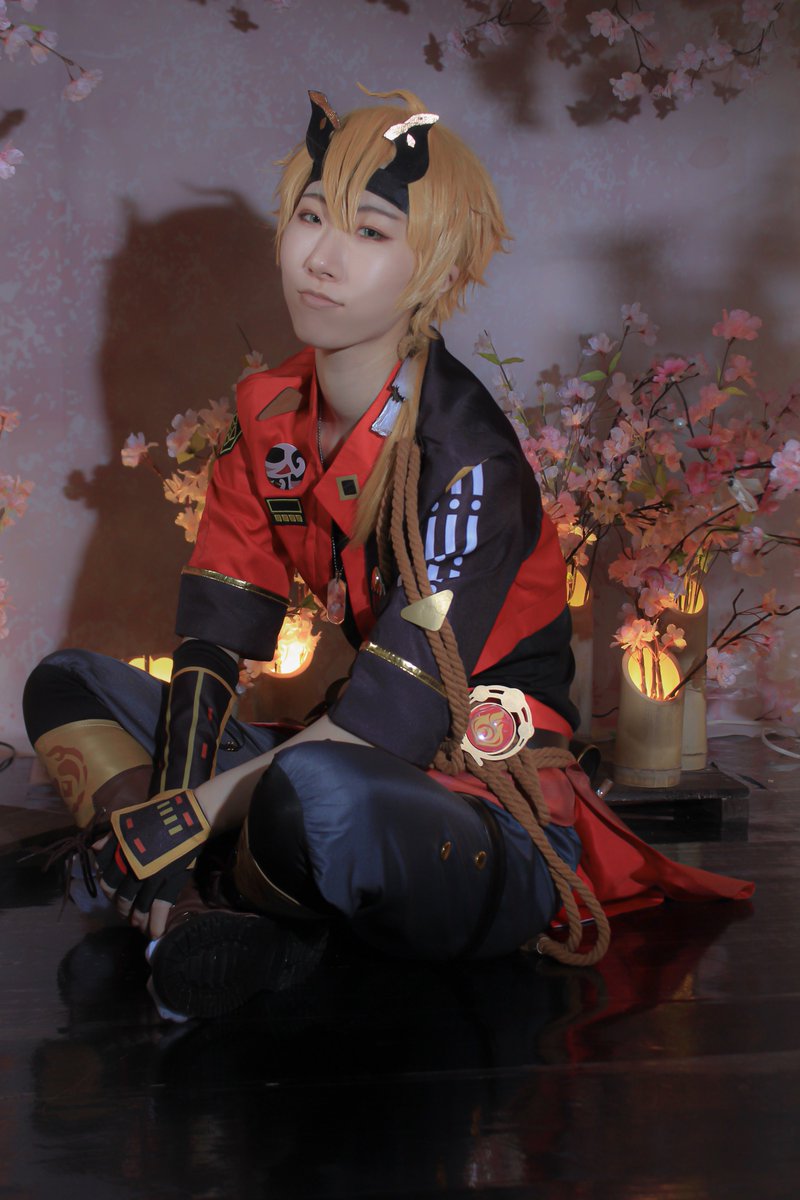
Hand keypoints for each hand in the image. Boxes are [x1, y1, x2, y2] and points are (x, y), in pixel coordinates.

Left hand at [93, 789, 209, 936]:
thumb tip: (95, 849)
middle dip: (123, 909)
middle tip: (127, 914)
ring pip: (137, 906)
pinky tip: (156, 934)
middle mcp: (130, 866)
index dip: (109, 892)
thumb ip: (112, 838)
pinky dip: (156, 923)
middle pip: (121, 897)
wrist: (188, 815)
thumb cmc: (160, 813)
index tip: (114, 896)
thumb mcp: (130, 821)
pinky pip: (159, 908)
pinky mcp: (168, 882)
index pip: (106, 880)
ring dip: (137, 919)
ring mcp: (149, 876)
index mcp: (119, 852)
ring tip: (139, 926)